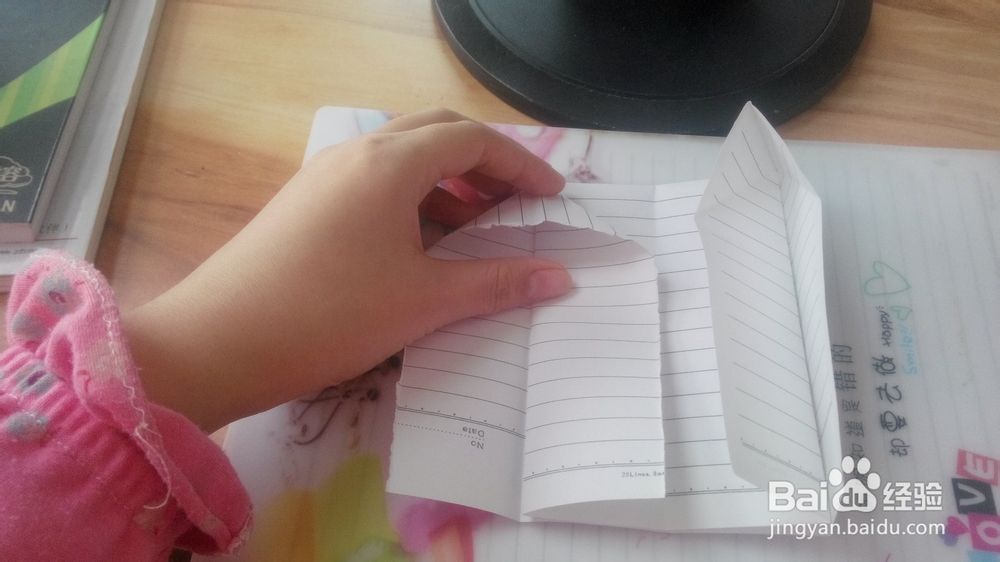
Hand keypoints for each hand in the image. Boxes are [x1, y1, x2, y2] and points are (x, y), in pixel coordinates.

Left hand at [122, 110, 571, 431]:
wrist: (219, 343)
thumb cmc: (331, 316)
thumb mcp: (424, 301)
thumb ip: (496, 284)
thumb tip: (560, 277)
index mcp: (391, 163)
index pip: (472, 140)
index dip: (521, 165)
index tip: (552, 198)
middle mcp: (357, 153)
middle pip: (436, 134)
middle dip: (486, 163)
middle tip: (518, 204)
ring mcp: (324, 175)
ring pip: (401, 158)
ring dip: (447, 182)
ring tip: (476, 230)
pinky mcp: (305, 202)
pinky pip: (373, 182)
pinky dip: (412, 200)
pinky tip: (420, 246)